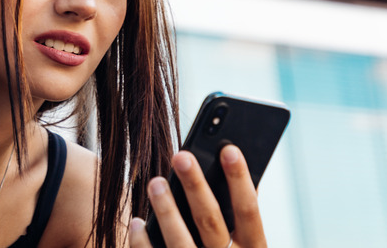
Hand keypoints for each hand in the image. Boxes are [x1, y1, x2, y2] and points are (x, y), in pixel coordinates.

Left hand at [129, 145, 266, 247]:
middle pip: (210, 221)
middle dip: (195, 187)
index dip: (240, 180)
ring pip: (180, 242)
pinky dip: (143, 242)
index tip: (228, 148)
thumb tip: (226, 170)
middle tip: (181, 155)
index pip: (249, 212)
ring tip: (155, 182)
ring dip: (166, 210)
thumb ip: (237, 219)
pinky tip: (137, 222)